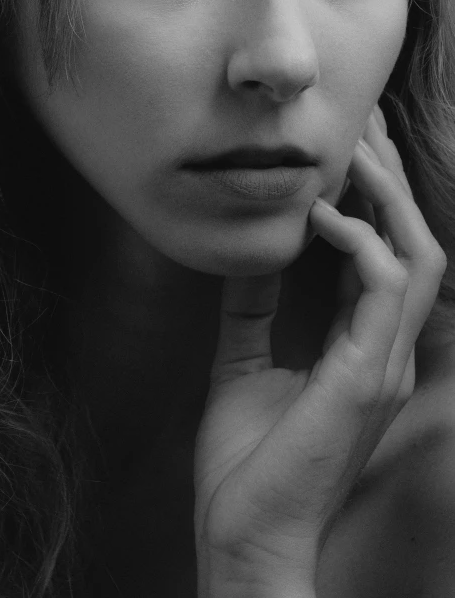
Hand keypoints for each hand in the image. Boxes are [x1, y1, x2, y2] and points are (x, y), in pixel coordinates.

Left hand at [194, 107, 445, 597]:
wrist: (245, 535)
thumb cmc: (248, 461)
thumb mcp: (242, 362)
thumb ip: (250, 307)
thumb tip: (246, 250)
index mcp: (360, 348)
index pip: (384, 255)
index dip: (372, 199)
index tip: (347, 149)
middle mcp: (384, 350)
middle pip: (411, 243)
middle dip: (390, 181)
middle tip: (364, 124)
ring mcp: (384, 364)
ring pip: (418, 256)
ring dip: (388, 200)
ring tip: (353, 154)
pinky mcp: (369, 377)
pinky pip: (387, 289)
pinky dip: (363, 244)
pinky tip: (323, 219)